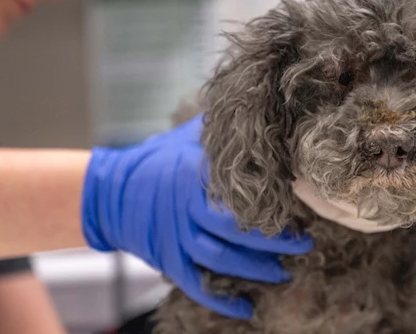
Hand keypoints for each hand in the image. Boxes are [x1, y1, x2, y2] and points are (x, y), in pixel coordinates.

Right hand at [81, 115, 312, 318]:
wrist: (110, 190)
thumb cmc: (159, 157)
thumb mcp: (189, 136)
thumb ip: (223, 129)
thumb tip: (262, 106)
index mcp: (197, 175)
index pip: (241, 191)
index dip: (274, 200)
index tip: (303, 204)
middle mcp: (188, 208)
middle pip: (237, 230)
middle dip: (275, 241)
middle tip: (305, 243)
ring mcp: (177, 237)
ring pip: (222, 259)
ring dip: (256, 269)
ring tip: (285, 273)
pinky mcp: (168, 259)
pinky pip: (197, 284)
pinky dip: (221, 300)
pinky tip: (247, 309)